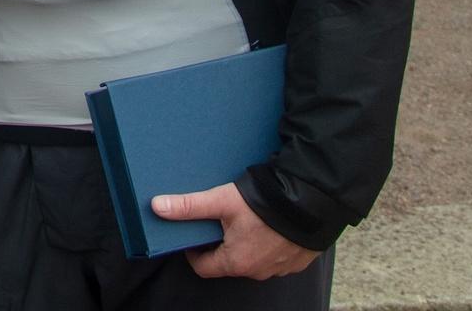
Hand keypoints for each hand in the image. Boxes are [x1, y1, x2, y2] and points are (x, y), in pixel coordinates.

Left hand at [151, 183, 321, 279]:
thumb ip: (188, 206)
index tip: (192, 234)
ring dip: (244, 242)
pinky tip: (266, 221)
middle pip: (228, 262)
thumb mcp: (221, 201)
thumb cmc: (267, 203)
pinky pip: (275, 255)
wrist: (314, 201)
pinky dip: (267, 242)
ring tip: (242, 217)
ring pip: (252, 258)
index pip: (203, 267)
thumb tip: (157, 207)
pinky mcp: (298, 259)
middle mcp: (259, 271)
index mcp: (237, 262)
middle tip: (217, 219)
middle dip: (219, 243)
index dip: (193, 251)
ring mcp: (280, 267)